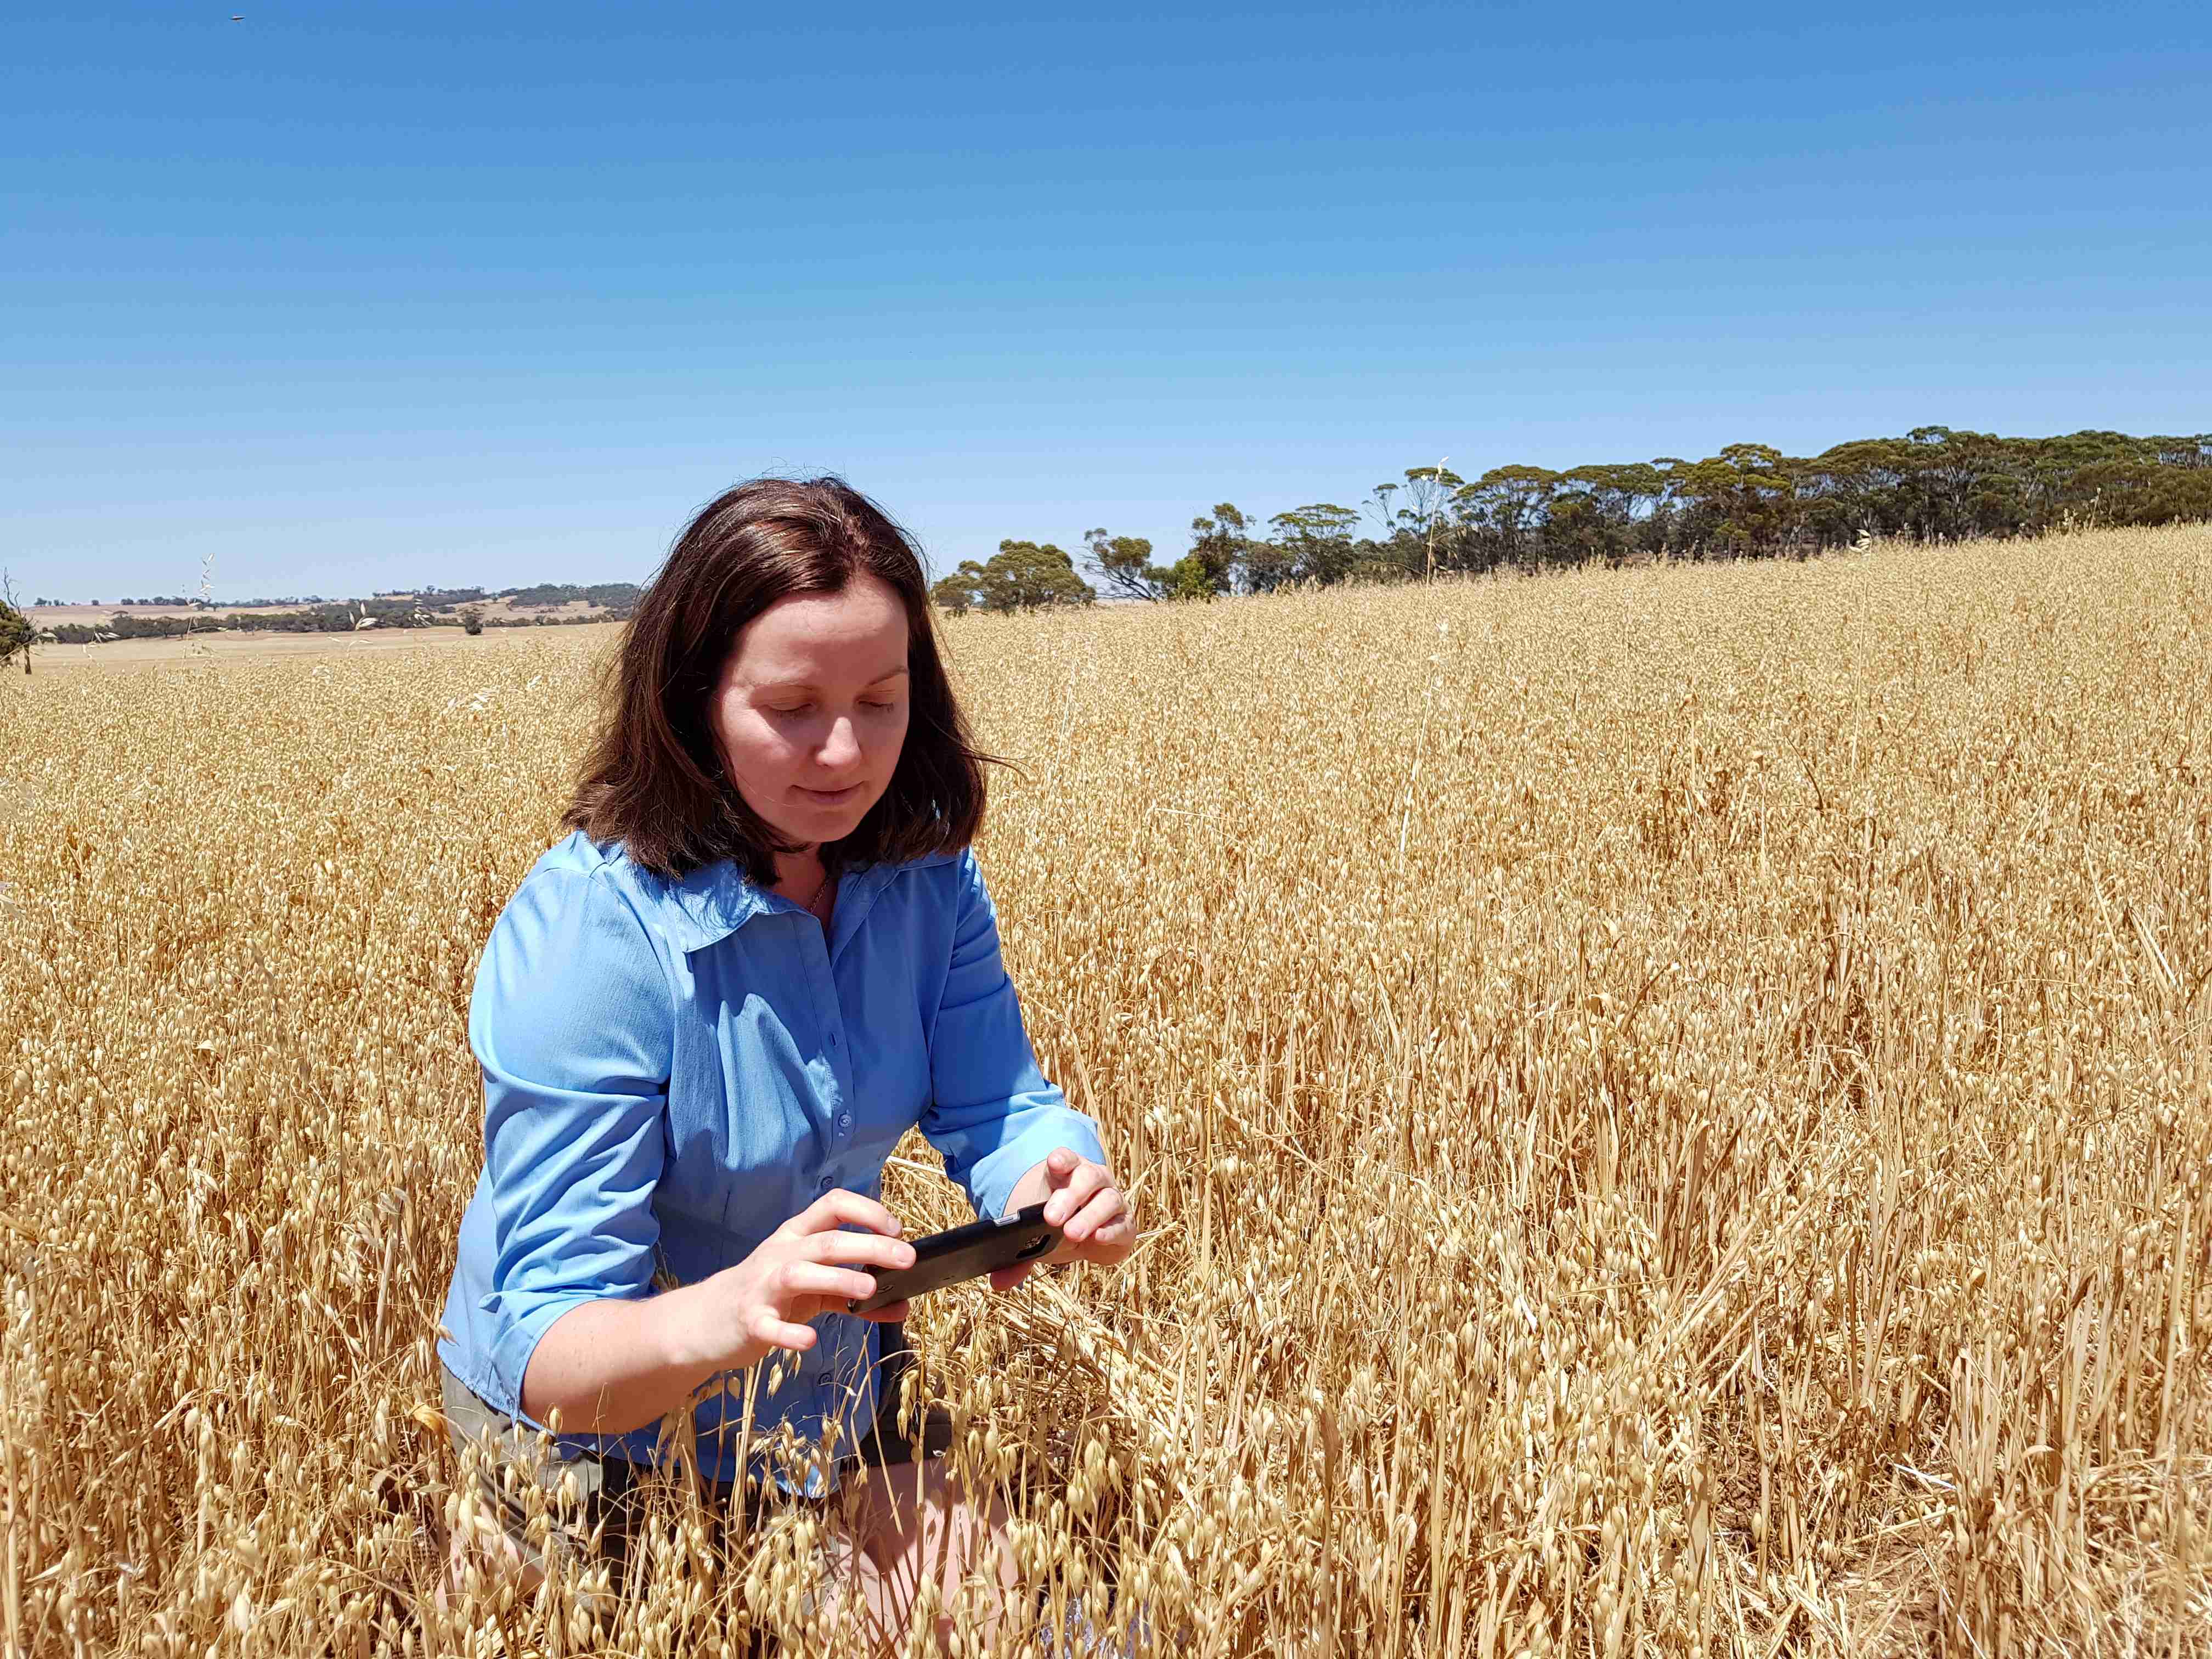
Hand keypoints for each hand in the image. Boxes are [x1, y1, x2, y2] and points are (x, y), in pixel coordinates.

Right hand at [678, 1190, 916, 1372]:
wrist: (705, 1321)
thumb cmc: (769, 1296)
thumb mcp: (812, 1290)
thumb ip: (853, 1296)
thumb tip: (903, 1306)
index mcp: (797, 1236)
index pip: (832, 1205)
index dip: (867, 1211)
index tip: (897, 1229)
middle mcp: (781, 1253)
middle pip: (827, 1240)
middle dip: (869, 1245)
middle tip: (907, 1258)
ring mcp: (762, 1286)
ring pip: (799, 1272)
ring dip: (836, 1277)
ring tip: (869, 1288)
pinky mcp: (749, 1320)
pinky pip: (768, 1325)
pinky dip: (789, 1334)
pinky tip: (810, 1341)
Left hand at [992, 1148, 1135, 1290]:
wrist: (1085, 1240)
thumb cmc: (1057, 1229)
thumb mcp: (1036, 1239)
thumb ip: (1018, 1258)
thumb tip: (997, 1282)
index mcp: (1067, 1174)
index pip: (1066, 1159)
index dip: (1061, 1160)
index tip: (1053, 1163)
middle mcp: (1094, 1180)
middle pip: (1087, 1177)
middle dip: (1070, 1195)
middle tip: (1051, 1217)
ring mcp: (1112, 1199)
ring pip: (1108, 1198)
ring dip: (1090, 1216)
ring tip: (1072, 1233)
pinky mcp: (1125, 1224)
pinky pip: (1122, 1224)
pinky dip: (1110, 1231)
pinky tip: (1097, 1238)